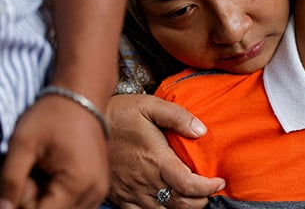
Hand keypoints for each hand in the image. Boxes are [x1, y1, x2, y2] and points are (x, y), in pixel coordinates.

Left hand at [0, 94, 108, 208]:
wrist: (82, 97)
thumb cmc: (53, 115)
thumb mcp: (22, 144)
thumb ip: (10, 181)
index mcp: (78, 184)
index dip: (22, 202)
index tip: (23, 179)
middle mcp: (95, 193)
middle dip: (35, 201)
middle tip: (33, 171)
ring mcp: (99, 192)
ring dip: (47, 200)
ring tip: (44, 172)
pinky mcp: (98, 188)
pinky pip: (73, 206)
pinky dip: (59, 197)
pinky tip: (55, 175)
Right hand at [106, 94, 224, 208]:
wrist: (85, 122)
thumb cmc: (119, 112)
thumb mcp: (150, 105)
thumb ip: (178, 117)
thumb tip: (202, 130)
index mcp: (155, 159)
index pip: (188, 185)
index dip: (208, 188)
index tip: (219, 181)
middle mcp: (144, 180)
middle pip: (180, 204)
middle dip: (200, 201)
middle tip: (209, 191)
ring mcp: (130, 191)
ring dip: (182, 208)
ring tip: (192, 198)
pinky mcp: (118, 196)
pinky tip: (166, 204)